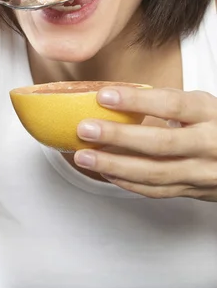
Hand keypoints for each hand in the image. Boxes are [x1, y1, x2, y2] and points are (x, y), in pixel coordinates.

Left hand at [74, 86, 216, 200]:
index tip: (104, 96)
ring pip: (154, 173)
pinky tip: (105, 171)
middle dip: (118, 136)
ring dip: (114, 165)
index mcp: (210, 113)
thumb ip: (168, 101)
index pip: (171, 105)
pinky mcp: (194, 192)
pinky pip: (156, 190)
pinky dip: (127, 182)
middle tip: (85, 128)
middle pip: (160, 143)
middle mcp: (209, 144)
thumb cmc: (216, 125)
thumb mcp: (202, 106)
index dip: (136, 101)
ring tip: (84, 156)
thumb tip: (118, 96)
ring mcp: (202, 172)